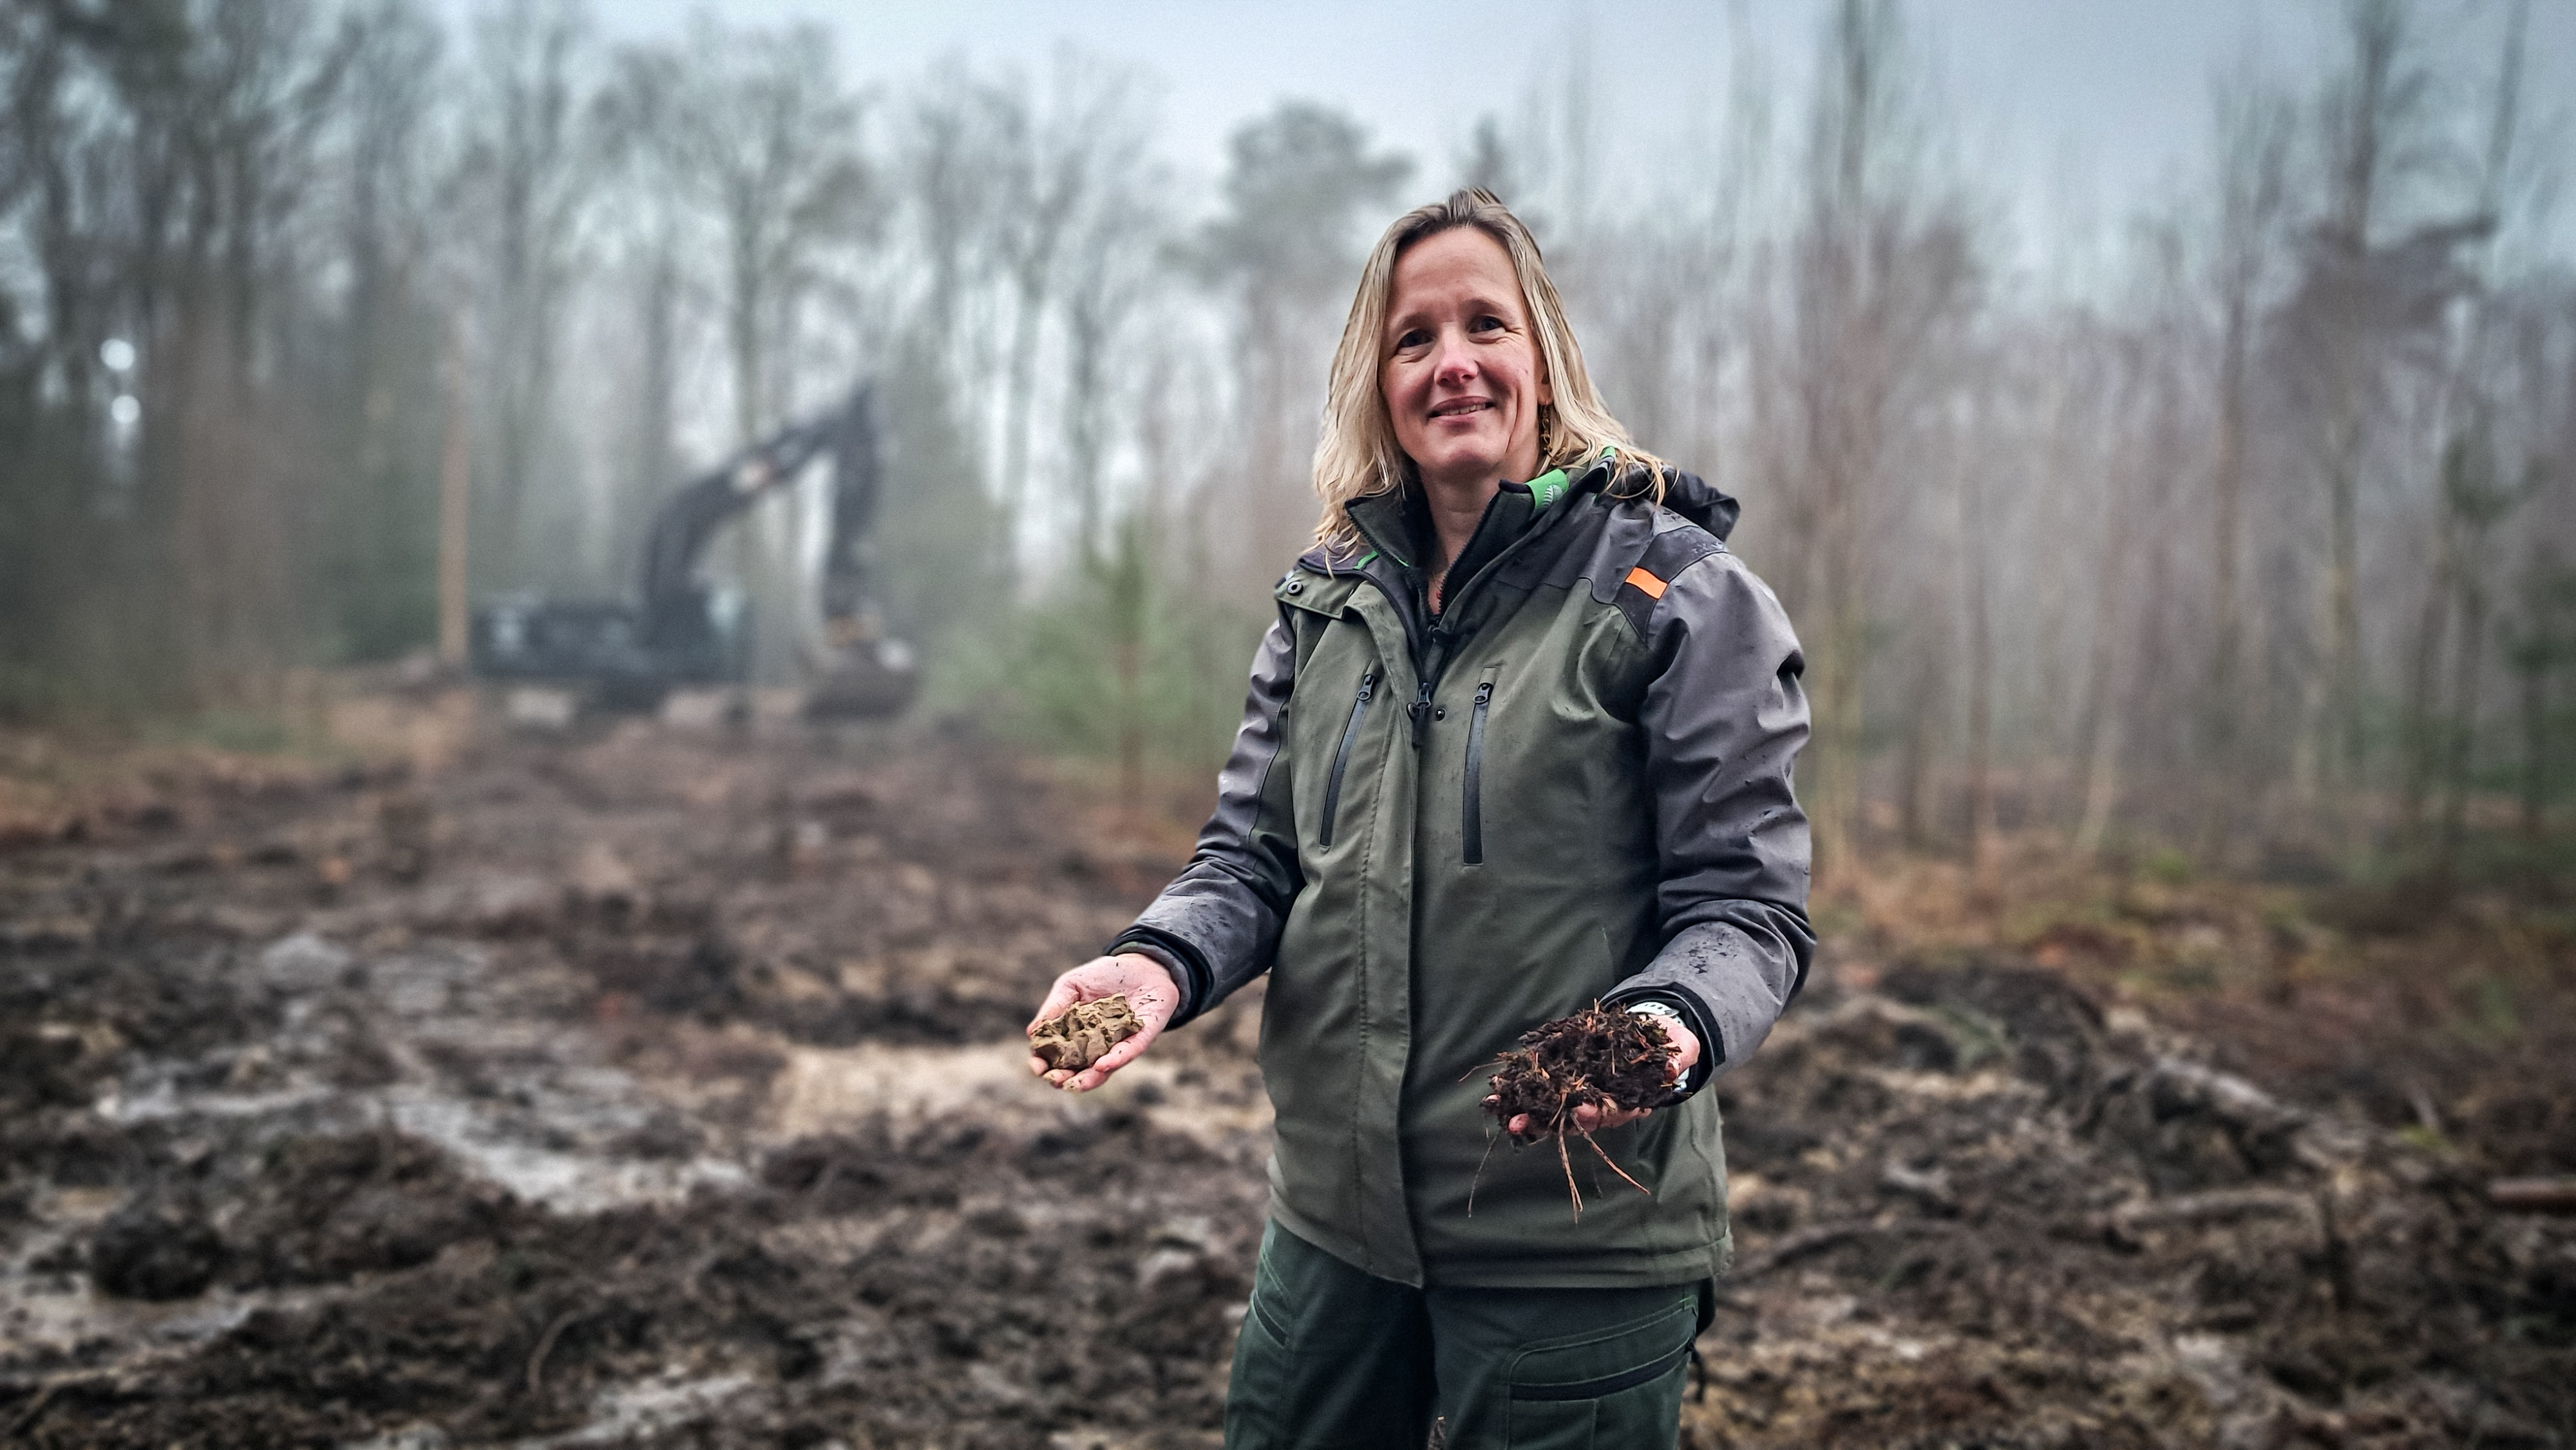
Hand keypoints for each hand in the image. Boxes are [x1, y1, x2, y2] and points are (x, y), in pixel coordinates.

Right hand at [1027, 953, 1179, 1092]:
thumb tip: (1032, 1032)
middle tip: (1054, 1080)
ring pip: (1104, 1069)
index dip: (1045, 1063)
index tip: (1036, 1067)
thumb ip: (1055, 1006)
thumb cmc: (1104, 975)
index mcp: (1077, 1035)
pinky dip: (1116, 1059)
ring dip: (1089, 1079)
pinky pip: (1129, 1051)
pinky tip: (1101, 1065)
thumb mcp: (1072, 985)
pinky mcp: (1142, 1037)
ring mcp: (1120, 1044)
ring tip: (1076, 1084)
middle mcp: (1098, 1046)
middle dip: (1065, 1079)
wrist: (1142, 963)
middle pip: (1079, 1070)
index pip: (1058, 1055)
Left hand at [1501, 1014, 1697, 1136]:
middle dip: (1544, 1121)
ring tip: (1498, 1110)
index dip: (1592, 1114)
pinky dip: (1521, 1085)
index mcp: (1627, 1101)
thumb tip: (1671, 1070)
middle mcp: (1601, 1101)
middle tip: (1520, 1123)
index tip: (1578, 1110)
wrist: (1656, 1031)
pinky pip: (1542, 1082)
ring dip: (1524, 1109)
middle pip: (1571, 1117)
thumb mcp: (1680, 1050)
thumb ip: (1677, 1060)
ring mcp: (1581, 1088)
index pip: (1608, 1114)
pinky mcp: (1566, 1070)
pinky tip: (1497, 1087)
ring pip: (1551, 1105)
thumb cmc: (1669, 1046)